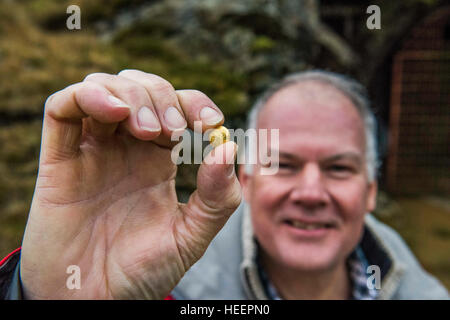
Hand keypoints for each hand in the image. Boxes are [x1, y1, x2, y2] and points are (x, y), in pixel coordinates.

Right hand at [20, 70, 240, 298]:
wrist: (96, 302)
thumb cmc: (142, 272)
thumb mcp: (191, 237)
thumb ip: (217, 198)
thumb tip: (229, 148)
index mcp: (159, 160)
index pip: (177, 106)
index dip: (195, 102)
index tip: (211, 123)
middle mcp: (126, 149)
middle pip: (142, 88)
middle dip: (162, 97)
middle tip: (173, 132)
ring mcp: (92, 151)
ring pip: (105, 87)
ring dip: (131, 94)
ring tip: (147, 130)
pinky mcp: (59, 160)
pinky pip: (63, 108)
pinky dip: (88, 95)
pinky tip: (113, 112)